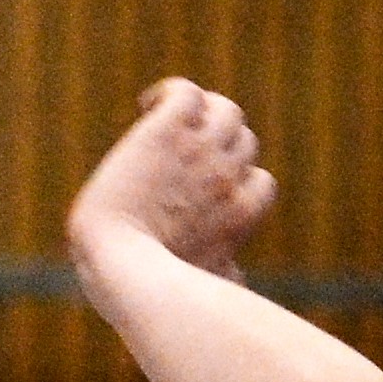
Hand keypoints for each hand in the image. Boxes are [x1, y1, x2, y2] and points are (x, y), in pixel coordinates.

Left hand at [68, 78, 276, 277]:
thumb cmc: (154, 290)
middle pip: (244, 140)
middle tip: (181, 152)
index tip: (205, 187)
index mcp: (242, 215)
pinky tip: (147, 105)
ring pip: (225, 109)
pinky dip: (172, 92)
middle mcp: (227, 178)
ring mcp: (199, 151)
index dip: (236, 180)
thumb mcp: (206, 286)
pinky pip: (186, 93)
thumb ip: (227, 276)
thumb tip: (237, 284)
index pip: (261, 182)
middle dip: (218, 145)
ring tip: (168, 123)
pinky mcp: (166, 132)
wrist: (121, 266)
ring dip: (203, 112)